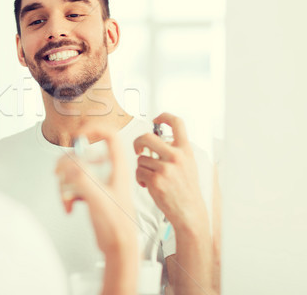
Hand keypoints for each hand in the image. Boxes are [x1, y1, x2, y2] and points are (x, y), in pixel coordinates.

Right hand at [55, 127, 136, 254]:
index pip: (110, 136)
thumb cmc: (118, 227)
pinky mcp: (91, 193)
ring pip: (74, 171)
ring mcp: (99, 183)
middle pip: (82, 155)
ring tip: (66, 197)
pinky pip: (73, 185)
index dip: (94, 129)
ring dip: (64, 183)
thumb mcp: (100, 200)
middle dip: (67, 164)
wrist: (118, 247)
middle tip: (60, 173)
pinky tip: (69, 205)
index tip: (78, 134)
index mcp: (117, 167)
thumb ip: (83, 180)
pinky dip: (66, 194)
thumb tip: (69, 166)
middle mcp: (108, 172)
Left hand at [133, 113, 207, 229]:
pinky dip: (140, 178)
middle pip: (147, 137)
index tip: (156, 119)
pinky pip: (138, 172)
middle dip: (138, 142)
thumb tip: (156, 138)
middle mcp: (176, 157)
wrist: (189, 212)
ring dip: (141, 167)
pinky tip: (148, 185)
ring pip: (140, 159)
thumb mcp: (188, 164)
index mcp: (185, 150)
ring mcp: (166, 169)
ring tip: (151, 177)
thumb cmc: (186, 189)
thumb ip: (175, 150)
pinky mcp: (156, 181)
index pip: (177, 123)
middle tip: (138, 150)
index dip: (164, 116)